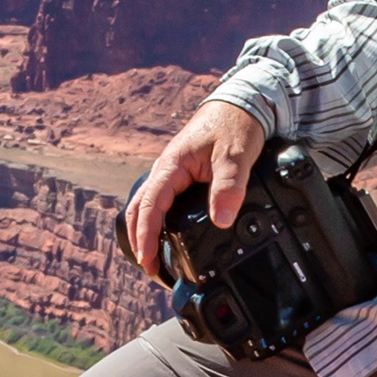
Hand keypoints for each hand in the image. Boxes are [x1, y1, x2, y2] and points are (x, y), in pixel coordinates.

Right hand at [124, 99, 267, 280]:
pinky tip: (166, 236)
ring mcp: (170, 175)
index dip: (146, 235)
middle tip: (150, 269)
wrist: (238, 107)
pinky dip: (156, 222)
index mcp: (171, 165)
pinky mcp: (179, 178)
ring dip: (145, 232)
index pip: (149, 206)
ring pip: (146, 206)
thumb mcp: (235, 156)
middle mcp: (165, 171)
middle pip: (138, 209)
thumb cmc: (234, 127)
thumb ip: (229, 187)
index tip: (147, 259)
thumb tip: (220, 220)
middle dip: (139, 240)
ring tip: (154, 259)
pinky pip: (160, 202)